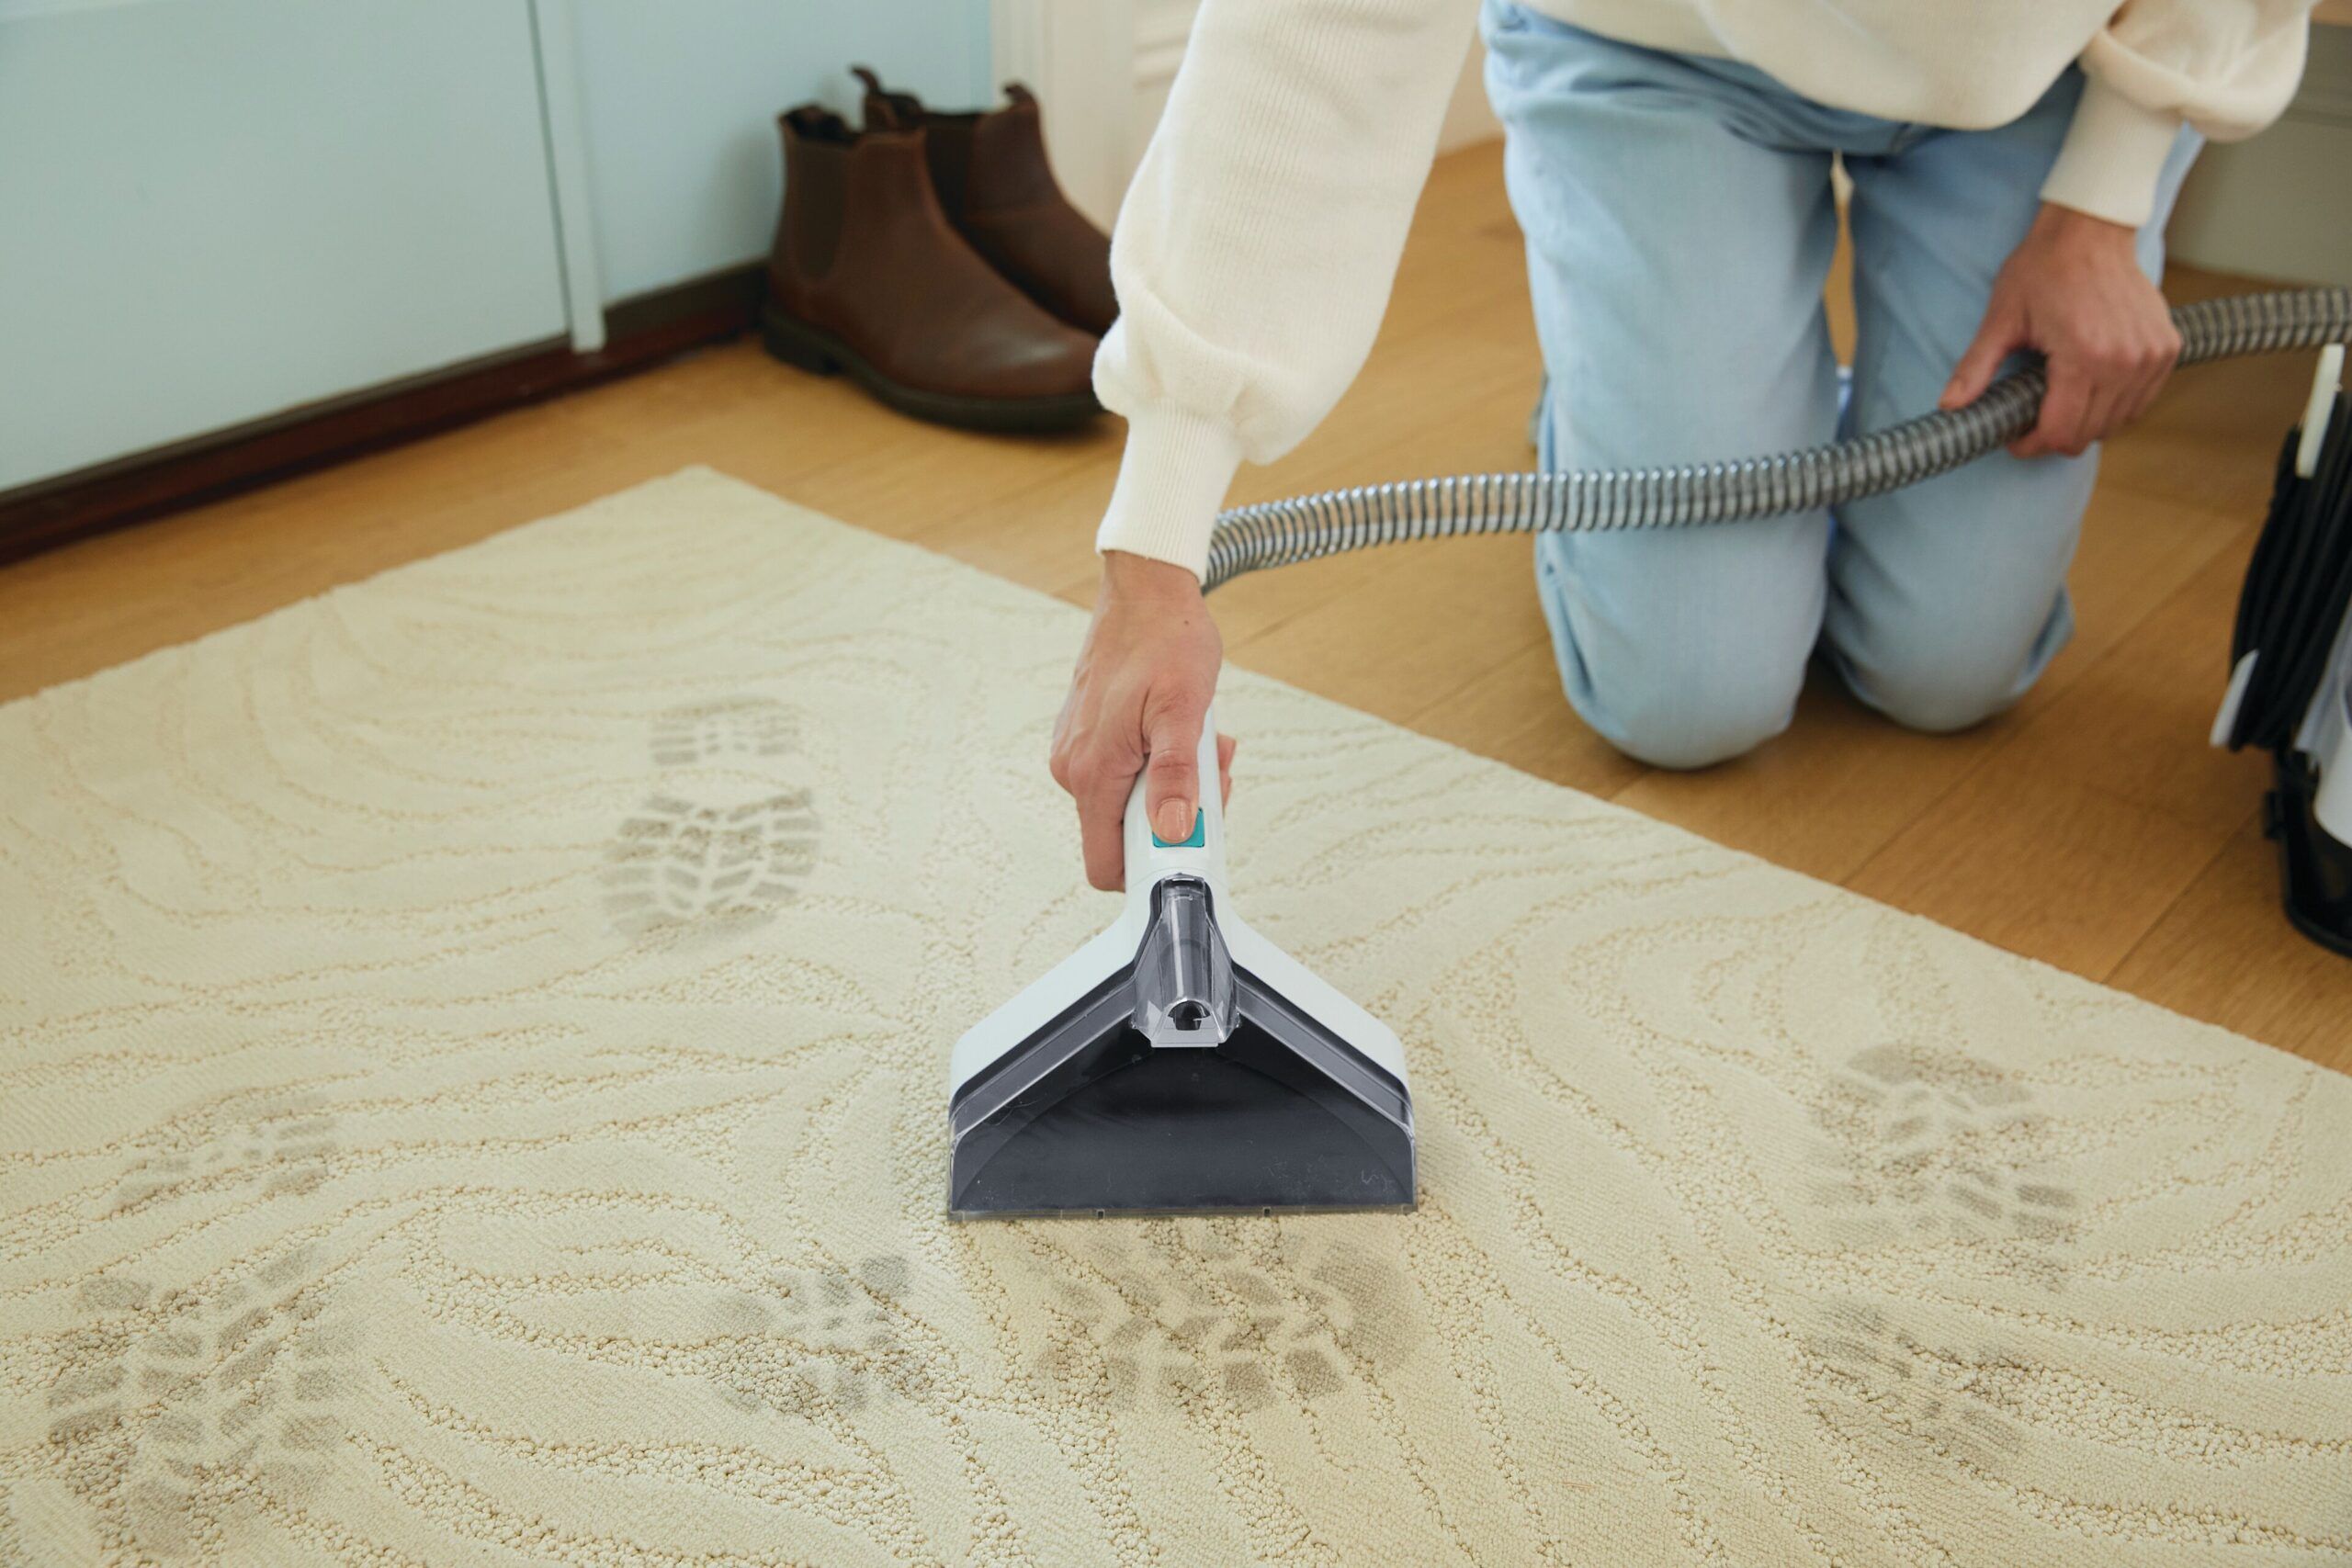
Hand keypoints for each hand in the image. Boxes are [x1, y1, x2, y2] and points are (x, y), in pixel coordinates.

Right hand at [1050, 551, 1235, 890]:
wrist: (1145, 589)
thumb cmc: (1165, 639)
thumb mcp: (1185, 710)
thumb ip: (1176, 775)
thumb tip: (1173, 829)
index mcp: (1091, 771)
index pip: (1106, 865)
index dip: (1150, 867)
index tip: (1190, 840)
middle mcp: (1073, 768)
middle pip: (1126, 834)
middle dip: (1176, 815)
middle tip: (1210, 774)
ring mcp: (1078, 752)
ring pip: (1131, 803)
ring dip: (1175, 785)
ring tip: (1201, 743)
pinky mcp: (1089, 738)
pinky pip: (1127, 774)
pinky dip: (1160, 763)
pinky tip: (1180, 730)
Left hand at [1941, 202, 2180, 458]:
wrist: (2090, 229)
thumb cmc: (2043, 268)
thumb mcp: (2001, 318)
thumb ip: (1976, 367)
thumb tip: (1949, 406)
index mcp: (2085, 356)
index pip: (2061, 432)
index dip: (2032, 444)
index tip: (2014, 436)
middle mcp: (2125, 360)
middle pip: (2090, 433)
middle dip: (2055, 436)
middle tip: (2031, 419)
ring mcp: (2152, 355)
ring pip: (2117, 422)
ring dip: (2086, 421)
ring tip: (2058, 401)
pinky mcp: (2167, 347)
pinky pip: (2141, 400)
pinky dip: (2115, 405)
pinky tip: (2089, 388)